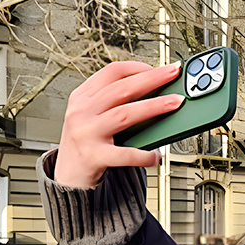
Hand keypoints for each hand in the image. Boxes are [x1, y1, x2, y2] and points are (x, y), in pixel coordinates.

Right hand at [54, 60, 182, 187]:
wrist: (67, 177)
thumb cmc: (87, 144)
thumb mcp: (93, 116)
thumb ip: (115, 103)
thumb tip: (157, 93)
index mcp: (82, 97)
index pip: (112, 72)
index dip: (139, 67)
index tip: (160, 68)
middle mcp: (81, 112)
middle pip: (122, 88)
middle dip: (153, 78)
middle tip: (174, 73)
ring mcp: (86, 133)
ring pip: (125, 114)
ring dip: (154, 106)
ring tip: (176, 102)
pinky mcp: (93, 156)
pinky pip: (125, 153)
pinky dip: (144, 154)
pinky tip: (157, 155)